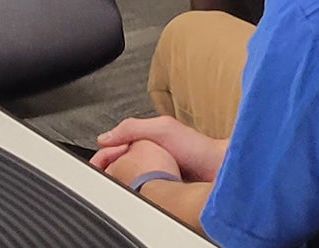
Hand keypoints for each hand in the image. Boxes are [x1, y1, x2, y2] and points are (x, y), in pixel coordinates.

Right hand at [89, 116, 224, 184]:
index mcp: (145, 138)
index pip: (114, 147)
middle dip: (114, 169)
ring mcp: (154, 172)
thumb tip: (104, 137)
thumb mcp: (162, 128)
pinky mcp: (159, 189)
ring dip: (126, 181)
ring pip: (128, 179)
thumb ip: (132, 127)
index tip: (101, 163)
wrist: (218, 171)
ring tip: (128, 183)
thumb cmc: (197, 148)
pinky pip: (141, 191)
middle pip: (119, 164)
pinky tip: (140, 191)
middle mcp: (148, 155)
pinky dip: (137, 191)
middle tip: (113, 175)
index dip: (105, 155)